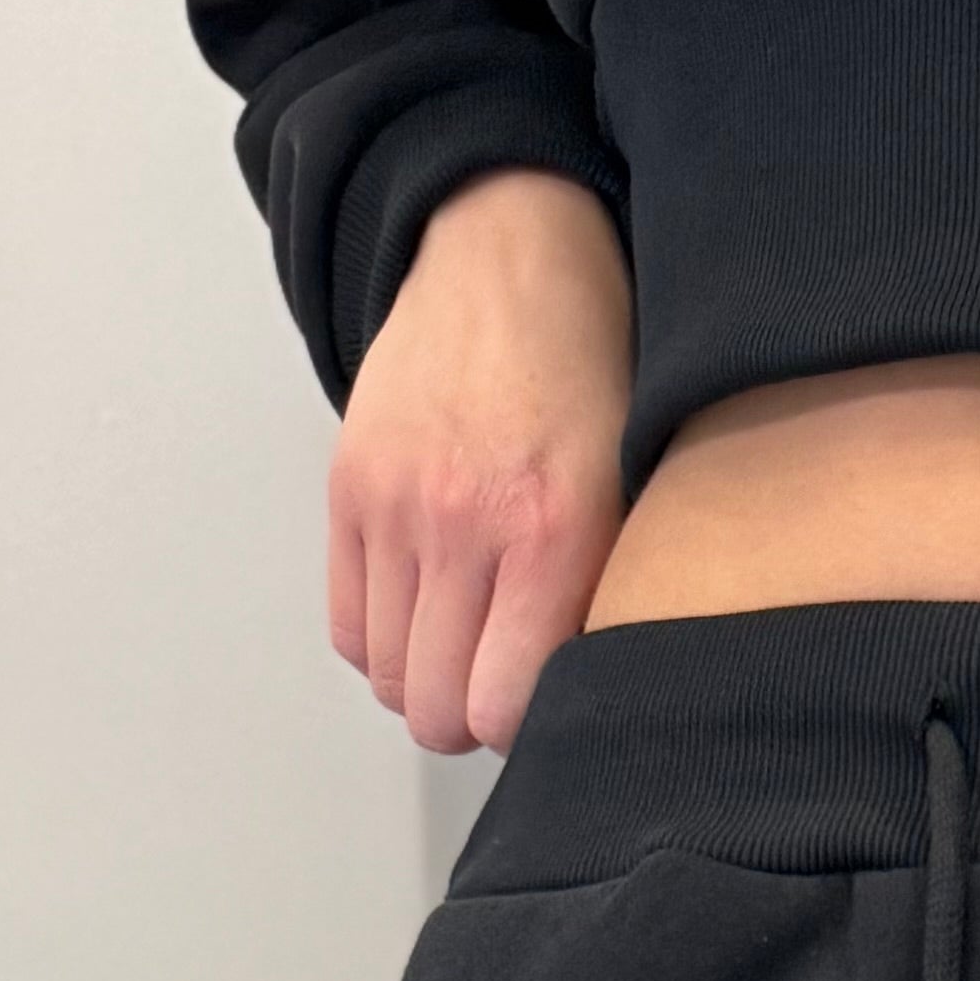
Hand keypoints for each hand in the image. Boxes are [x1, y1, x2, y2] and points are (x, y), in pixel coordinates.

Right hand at [328, 170, 631, 754]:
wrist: (509, 255)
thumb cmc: (586, 371)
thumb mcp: (632, 489)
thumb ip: (599, 598)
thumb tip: (573, 699)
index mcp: (551, 534)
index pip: (501, 708)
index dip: (521, 725)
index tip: (539, 701)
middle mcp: (465, 526)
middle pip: (435, 709)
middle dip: (468, 715)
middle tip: (496, 680)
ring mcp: (397, 506)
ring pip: (388, 676)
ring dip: (424, 679)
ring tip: (461, 639)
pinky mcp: (349, 486)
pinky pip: (347, 625)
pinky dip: (380, 640)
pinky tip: (420, 612)